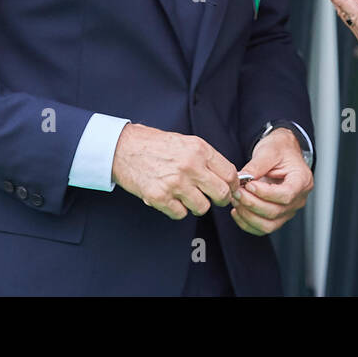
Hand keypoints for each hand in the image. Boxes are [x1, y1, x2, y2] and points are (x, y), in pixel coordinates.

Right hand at [112, 123, 238, 219]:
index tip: (230, 190)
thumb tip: (230, 178)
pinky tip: (171, 198)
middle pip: (221, 194)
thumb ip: (207, 159)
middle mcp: (190, 165)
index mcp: (199, 149)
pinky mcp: (159, 196)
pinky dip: (178, 210)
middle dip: (220, 199)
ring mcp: (175, 182)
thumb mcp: (187, 142)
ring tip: (186, 196)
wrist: (123, 148)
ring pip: (202, 207)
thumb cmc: (156, 145)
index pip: (230, 174)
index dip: (233, 186)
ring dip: (197, 205)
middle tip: (213, 198)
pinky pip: (180, 214)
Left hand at [230, 128, 312, 235]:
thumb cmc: (280, 150)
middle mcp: (298, 199)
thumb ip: (256, 165)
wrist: (283, 153)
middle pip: (275, 212)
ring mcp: (289, 211)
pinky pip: (262, 228)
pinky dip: (246, 223)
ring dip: (247, 215)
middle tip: (236, 191)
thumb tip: (241, 179)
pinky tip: (237, 210)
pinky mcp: (278, 217)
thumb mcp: (269, 150)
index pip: (286, 195)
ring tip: (235, 199)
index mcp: (302, 180)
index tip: (249, 184)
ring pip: (268, 225)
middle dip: (251, 203)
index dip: (265, 193)